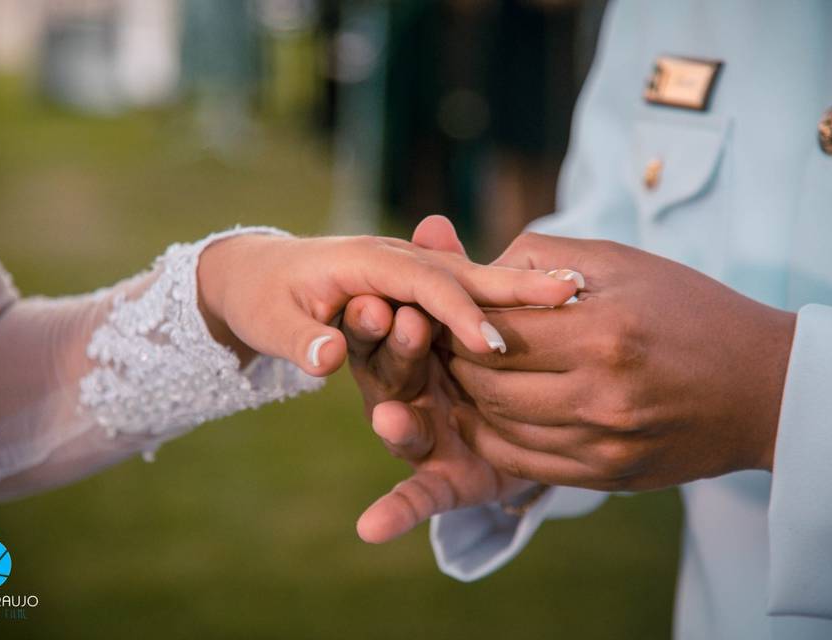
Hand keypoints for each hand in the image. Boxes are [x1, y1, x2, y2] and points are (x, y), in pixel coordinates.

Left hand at [195, 230, 572, 374]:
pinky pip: (464, 286)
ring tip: (576, 289)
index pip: (417, 285)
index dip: (455, 314)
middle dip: (514, 284)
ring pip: (471, 276)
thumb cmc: (258, 296)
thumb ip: (298, 340)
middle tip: (572, 291)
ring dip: (521, 283)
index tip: (493, 345)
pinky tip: (550, 295)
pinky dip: (505, 290)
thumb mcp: (266, 320)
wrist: (255, 269)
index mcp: (359, 262)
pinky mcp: (415, 283)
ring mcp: (408, 267)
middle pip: (461, 271)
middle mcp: (392, 258)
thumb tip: (328, 360)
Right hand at [343, 218, 566, 542]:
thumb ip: (445, 274)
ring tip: (392, 421)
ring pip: (401, 430)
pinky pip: (416, 498)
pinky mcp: (440, 479)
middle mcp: (412, 388)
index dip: (382, 317)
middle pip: (393, 373)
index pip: (391, 325)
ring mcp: (424, 435)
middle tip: (405, 329)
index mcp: (413, 344)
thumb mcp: (452, 309)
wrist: (531, 405)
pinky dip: (394, 513)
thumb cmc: (477, 337)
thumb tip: (437, 223)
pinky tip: (371, 529)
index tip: (380, 301)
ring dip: (395, 427)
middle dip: (399, 354)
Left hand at [447, 233, 796, 490]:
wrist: (762, 385)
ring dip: (466, 400)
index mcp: (602, 330)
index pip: (491, 331)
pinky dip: (491, 438)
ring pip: (497, 426)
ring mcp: (603, 442)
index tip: (439, 309)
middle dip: (451, 360)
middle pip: (485, 382)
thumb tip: (471, 272)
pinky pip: (521, 463)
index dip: (454, 320)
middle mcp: (600, 393)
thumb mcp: (621, 261)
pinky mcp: (607, 475)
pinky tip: (484, 414)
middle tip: (438, 342)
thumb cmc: (689, 309)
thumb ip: (538, 259)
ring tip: (459, 374)